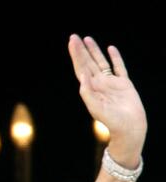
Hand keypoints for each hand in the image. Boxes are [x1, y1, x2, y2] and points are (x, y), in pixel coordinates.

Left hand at [68, 35, 145, 165]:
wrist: (129, 127)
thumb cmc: (111, 120)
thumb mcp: (96, 107)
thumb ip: (87, 92)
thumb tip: (82, 76)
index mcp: (90, 89)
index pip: (80, 68)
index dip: (76, 55)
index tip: (71, 43)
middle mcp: (99, 84)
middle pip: (88, 63)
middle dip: (80, 50)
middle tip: (74, 36)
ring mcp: (111, 83)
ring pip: (101, 62)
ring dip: (94, 51)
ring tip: (87, 39)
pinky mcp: (124, 84)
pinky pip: (119, 67)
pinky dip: (115, 57)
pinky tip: (111, 48)